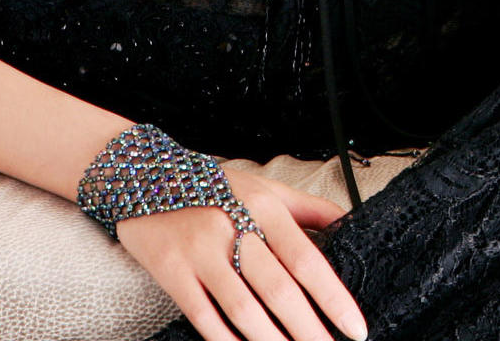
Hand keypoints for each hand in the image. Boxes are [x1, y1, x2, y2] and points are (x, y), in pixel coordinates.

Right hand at [115, 165, 369, 340]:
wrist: (143, 176)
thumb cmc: (215, 187)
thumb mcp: (265, 188)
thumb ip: (309, 208)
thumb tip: (353, 226)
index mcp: (263, 206)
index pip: (307, 258)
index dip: (334, 297)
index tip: (356, 327)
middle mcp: (233, 227)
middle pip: (278, 289)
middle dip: (308, 329)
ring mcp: (200, 251)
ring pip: (243, 309)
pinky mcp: (171, 270)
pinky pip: (203, 315)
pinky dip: (226, 340)